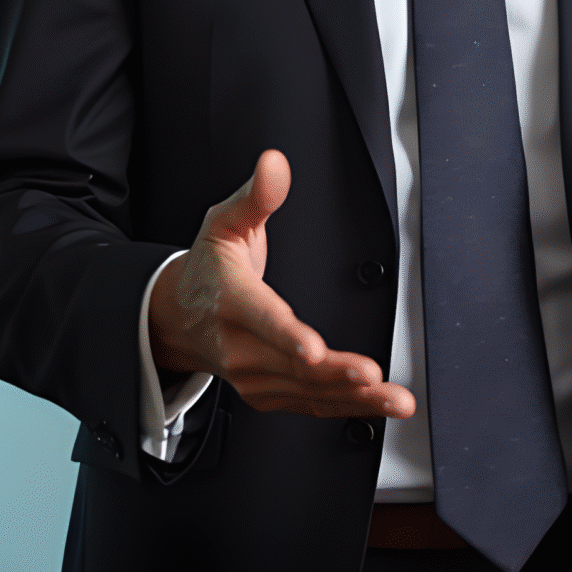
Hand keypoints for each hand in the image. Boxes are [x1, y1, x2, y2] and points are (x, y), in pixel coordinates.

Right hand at [147, 149, 414, 418]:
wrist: (177, 319)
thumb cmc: (208, 269)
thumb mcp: (224, 222)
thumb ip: (255, 196)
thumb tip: (275, 163)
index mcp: (232, 301)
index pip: (262, 320)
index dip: (287, 337)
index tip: (313, 350)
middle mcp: (240, 347)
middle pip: (292, 365)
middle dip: (335, 373)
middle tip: (374, 377)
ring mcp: (253, 376)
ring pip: (307, 392)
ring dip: (354, 398)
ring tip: (395, 399)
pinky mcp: (268, 393)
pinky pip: (311, 405)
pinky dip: (348, 408)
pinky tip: (380, 406)